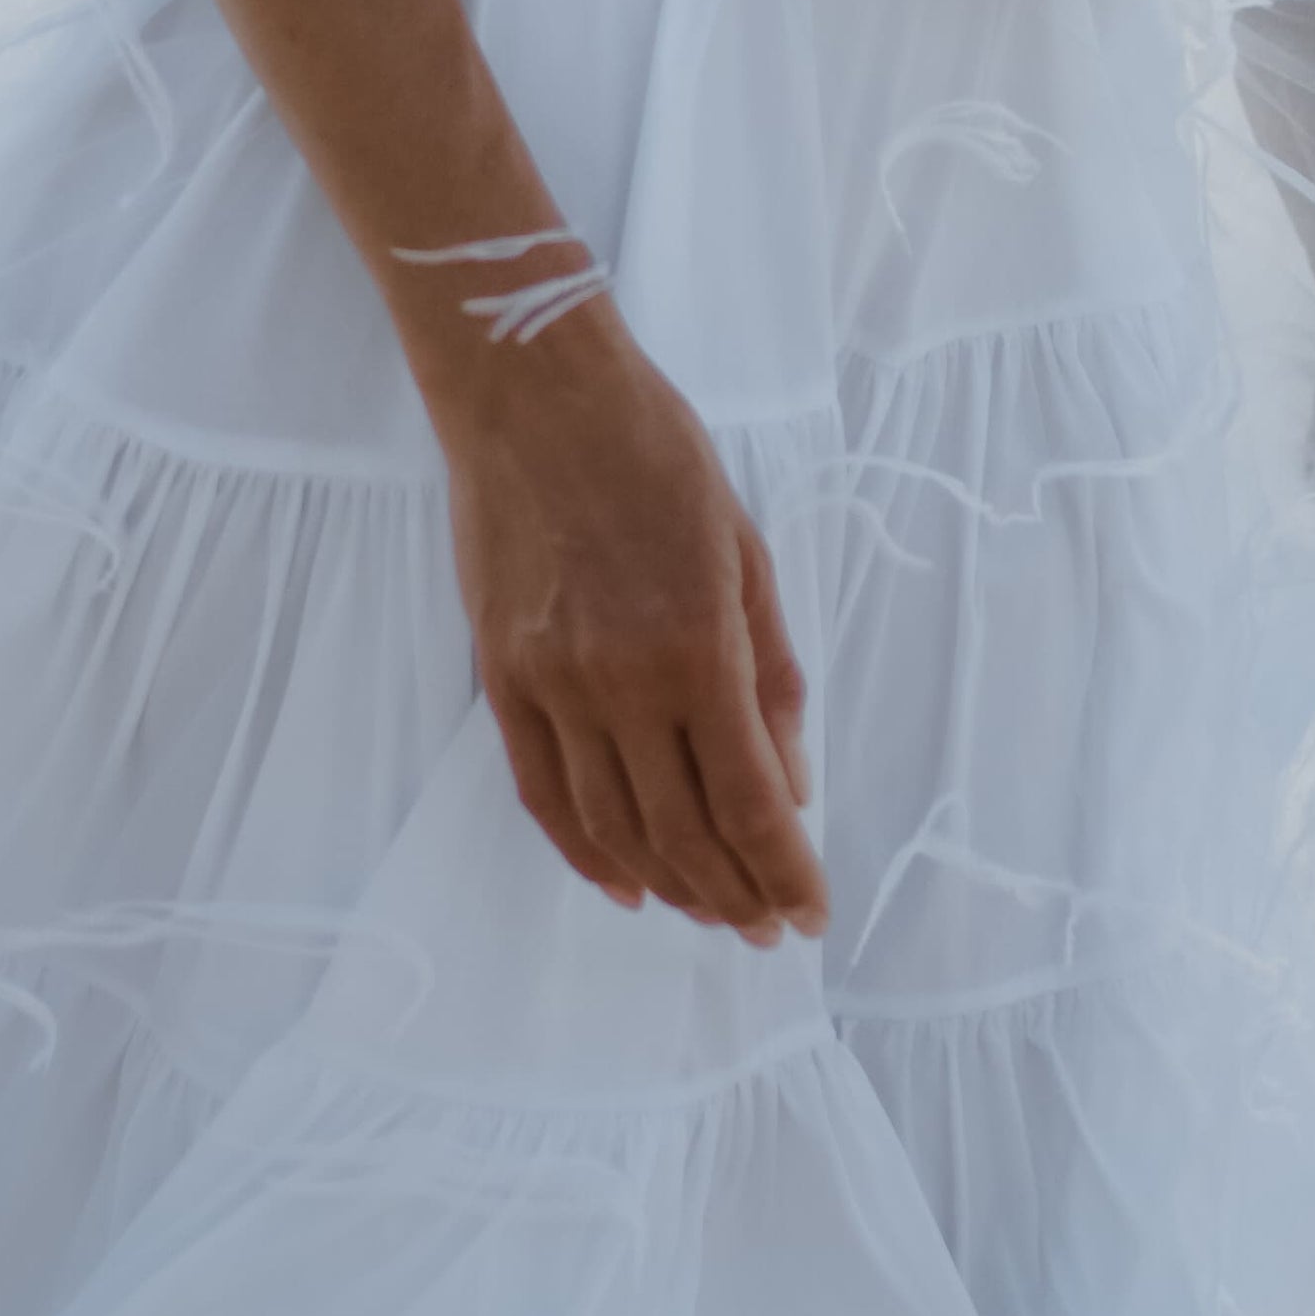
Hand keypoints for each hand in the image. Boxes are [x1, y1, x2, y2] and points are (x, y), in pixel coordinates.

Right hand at [440, 309, 826, 939]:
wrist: (533, 392)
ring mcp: (553, 687)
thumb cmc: (656, 452)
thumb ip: (770, 673)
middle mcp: (621, 684)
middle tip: (769, 924)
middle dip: (737, 895)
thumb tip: (791, 783)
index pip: (749, 802)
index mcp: (698, 646)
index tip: (812, 912)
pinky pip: (544, 795)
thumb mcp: (745, 549)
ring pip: (615, 829)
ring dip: (672, 885)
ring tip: (713, 912)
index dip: (786, 872)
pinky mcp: (502, 679)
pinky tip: (626, 880)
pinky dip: (587, 853)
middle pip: (685, 833)